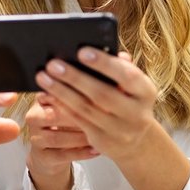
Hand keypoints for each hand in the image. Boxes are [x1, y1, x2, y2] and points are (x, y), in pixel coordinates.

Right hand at [24, 97, 97, 185]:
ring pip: (56, 138)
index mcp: (40, 101)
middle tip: (98, 118)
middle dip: (77, 118)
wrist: (49, 154)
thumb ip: (78, 97)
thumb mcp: (67, 108)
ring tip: (98, 135)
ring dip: (80, 137)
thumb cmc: (64, 125)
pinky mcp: (42, 157)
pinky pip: (62, 155)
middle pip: (52, 116)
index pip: (54, 96)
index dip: (73, 98)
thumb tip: (98, 87)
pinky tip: (95, 150)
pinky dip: (81, 153)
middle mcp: (33, 118)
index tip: (93, 100)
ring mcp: (36, 139)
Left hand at [34, 49, 161, 164]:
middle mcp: (137, 114)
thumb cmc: (128, 101)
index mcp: (146, 92)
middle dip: (75, 78)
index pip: (128, 76)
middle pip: (102, 94)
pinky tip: (49, 94)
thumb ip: (119, 67)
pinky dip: (62, 106)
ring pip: (86, 109)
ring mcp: (120, 131)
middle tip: (53, 64)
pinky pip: (78, 121)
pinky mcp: (104, 142)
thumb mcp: (131, 86)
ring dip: (61, 91)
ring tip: (44, 77)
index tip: (81, 51)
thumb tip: (102, 47)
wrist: (134, 140)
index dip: (105, 64)